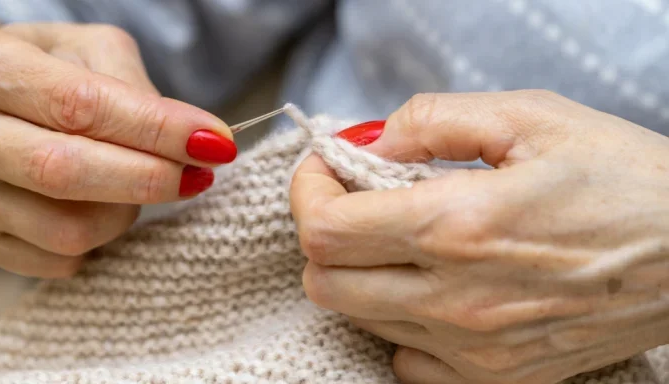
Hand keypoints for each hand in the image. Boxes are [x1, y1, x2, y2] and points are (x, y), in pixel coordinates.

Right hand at [0, 20, 233, 276]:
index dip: (157, 129)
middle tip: (198, 176)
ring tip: (134, 183)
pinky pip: (57, 260)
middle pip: (66, 173)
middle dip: (149, 180)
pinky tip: (96, 207)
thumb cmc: (44, 71)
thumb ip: (137, 90)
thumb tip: (194, 144)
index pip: (81, 105)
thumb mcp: (90, 51)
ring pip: (69, 230)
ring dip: (124, 214)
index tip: (215, 143)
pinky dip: (97, 240)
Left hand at [291, 90, 668, 382]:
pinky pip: (407, 360)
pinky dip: (400, 322)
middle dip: (323, 235)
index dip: (308, 193)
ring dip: (361, 273)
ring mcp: (475, 349)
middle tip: (354, 200)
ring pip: (359, 319)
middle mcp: (457, 298)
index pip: (325, 230)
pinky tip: (433, 289)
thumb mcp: (529, 117)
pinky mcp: (499, 377)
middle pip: (324, 283)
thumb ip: (431, 121)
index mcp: (457, 225)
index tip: (327, 169)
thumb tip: (367, 144)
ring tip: (402, 238)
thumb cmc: (622, 178)